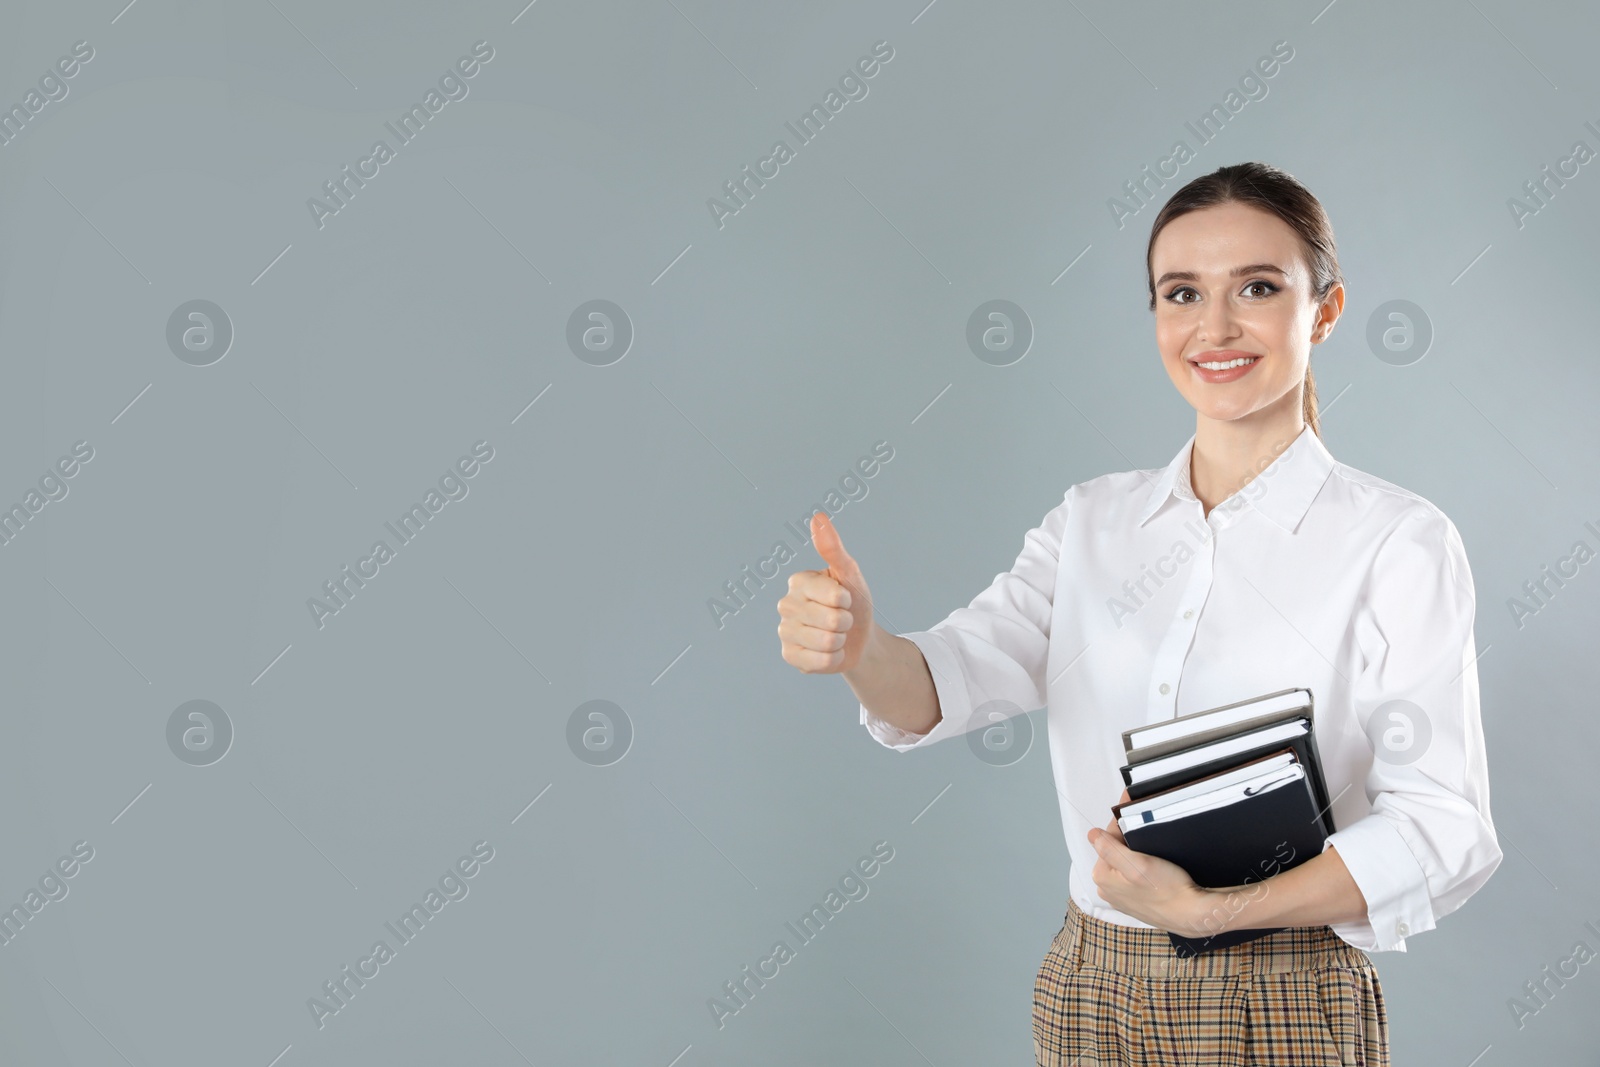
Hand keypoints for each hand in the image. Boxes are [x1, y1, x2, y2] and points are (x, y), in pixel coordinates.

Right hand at [776, 512, 876, 674]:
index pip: (835, 596)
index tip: (845, 598)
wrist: (858, 637)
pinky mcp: (789, 655)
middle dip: (846, 622)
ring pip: (827, 642)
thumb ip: (833, 548)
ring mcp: (785, 631)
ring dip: (840, 641)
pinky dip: (833, 659)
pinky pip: (820, 662)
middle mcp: (785, 604)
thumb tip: (818, 518)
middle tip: (841, 619)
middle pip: (832, 621)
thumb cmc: (853, 602)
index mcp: (798, 582)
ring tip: (836, 635)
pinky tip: (829, 651)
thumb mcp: (849, 574)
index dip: (848, 600)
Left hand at [1086, 788, 1210, 936]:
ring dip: (1135, 851)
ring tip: (1151, 844)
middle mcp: (1108, 888)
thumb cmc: (1169, 891)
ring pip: (1124, 862)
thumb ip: (1110, 849)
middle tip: (1144, 824)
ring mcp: (1121, 896)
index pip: (1107, 839)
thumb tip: (1092, 834)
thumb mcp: (1137, 864)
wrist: (1192, 913)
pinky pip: (1133, 875)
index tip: (1131, 809)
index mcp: (1102, 877)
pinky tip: (1154, 863)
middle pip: (1114, 851)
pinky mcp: (1135, 900)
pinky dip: (1140, 866)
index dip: (1121, 823)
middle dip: (1127, 837)